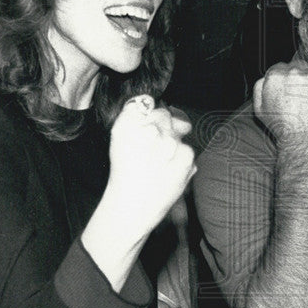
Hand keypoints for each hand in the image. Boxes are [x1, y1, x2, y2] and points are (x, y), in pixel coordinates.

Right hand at [105, 95, 195, 236]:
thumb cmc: (124, 172)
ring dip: (173, 142)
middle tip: (153, 148)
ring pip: (180, 130)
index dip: (147, 113)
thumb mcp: (120, 138)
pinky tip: (168, 171)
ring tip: (159, 163)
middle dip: (162, 126)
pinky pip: (187, 149)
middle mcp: (152, 128)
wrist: (133, 206)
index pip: (146, 102)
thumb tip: (156, 103)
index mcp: (130, 122)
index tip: (145, 125)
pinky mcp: (187, 157)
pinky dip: (181, 158)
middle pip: (165, 114)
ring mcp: (172, 142)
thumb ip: (135, 115)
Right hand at [253, 62, 307, 138]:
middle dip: (298, 77)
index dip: (283, 78)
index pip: (281, 67)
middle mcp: (298, 73)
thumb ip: (260, 86)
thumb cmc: (281, 126)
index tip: (287, 89)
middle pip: (299, 66)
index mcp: (277, 75)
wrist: (304, 141)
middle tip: (299, 96)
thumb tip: (267, 76)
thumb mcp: (259, 108)